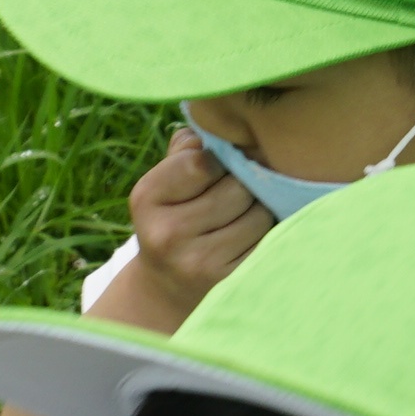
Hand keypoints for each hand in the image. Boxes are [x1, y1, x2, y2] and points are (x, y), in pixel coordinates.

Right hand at [120, 131, 272, 328]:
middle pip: (237, 188)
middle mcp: (168, 233)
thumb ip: (186, 149)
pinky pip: (268, 242)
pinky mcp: (229, 282)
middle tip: (235, 194)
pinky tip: (251, 239)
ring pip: (259, 215)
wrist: (167, 288)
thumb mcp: (164, 184)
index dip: (218, 160)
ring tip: (242, 218)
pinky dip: (267, 236)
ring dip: (259, 211)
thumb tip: (222, 127)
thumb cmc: (173, 218)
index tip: (215, 169)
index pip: (201, 161)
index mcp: (146, 198)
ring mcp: (199, 262)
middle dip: (244, 185)